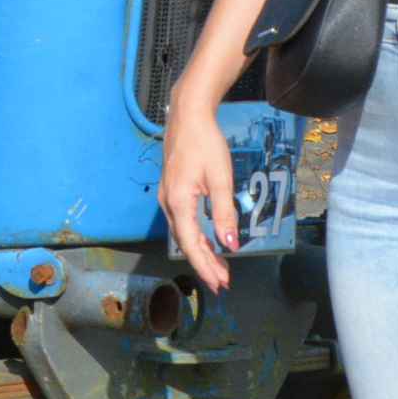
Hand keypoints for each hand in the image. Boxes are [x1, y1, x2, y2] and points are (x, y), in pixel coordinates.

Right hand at [157, 100, 238, 292]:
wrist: (188, 116)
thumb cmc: (205, 143)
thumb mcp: (220, 178)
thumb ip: (224, 213)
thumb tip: (230, 245)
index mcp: (178, 202)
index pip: (191, 244)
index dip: (205, 266)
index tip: (219, 283)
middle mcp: (168, 203)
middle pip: (185, 242)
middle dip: (204, 263)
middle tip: (223, 281)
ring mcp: (167, 197)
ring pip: (183, 234)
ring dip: (201, 252)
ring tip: (219, 267)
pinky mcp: (172, 192)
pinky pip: (183, 222)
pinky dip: (196, 237)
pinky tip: (208, 242)